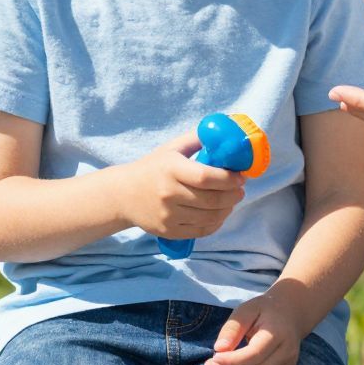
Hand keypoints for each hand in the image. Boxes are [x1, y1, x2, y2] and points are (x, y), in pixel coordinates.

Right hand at [116, 132, 245, 237]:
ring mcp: (168, 215)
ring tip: (232, 200)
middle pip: (211, 199)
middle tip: (240, 190)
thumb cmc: (153, 168)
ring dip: (228, 209)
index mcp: (171, 170)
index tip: (240, 176)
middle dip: (234, 195)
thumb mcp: (171, 148)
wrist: (123, 195)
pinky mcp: (169, 231)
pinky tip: (219, 214)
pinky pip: (201, 231)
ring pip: (209, 217)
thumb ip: (197, 138)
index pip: (205, 177)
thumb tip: (224, 132)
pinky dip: (216, 223)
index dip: (228, 178)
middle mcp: (169, 194)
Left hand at [206, 285, 308, 364]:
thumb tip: (219, 349)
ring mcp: (288, 364)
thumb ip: (232, 328)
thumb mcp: (246, 310)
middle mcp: (287, 351)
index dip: (232, 360)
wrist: (290, 313)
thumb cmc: (264, 310)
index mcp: (278, 332)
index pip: (255, 354)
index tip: (213, 357)